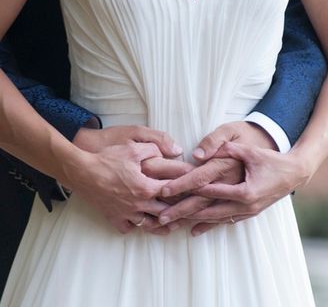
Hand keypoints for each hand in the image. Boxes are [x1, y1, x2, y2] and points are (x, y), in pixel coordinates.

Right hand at [71, 124, 189, 234]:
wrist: (81, 172)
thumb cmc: (107, 159)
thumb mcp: (134, 148)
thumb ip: (156, 148)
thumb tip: (175, 150)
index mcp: (146, 188)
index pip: (172, 191)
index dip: (186, 189)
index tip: (197, 190)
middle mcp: (138, 204)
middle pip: (165, 212)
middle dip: (179, 211)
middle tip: (190, 211)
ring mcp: (126, 213)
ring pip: (149, 225)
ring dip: (162, 224)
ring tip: (173, 224)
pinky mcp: (113, 218)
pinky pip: (128, 228)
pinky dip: (136, 226)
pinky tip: (141, 222)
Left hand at [155, 121, 275, 234]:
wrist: (295, 173)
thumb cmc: (273, 159)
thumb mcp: (250, 151)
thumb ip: (227, 149)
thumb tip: (203, 151)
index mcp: (243, 190)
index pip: (207, 190)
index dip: (185, 190)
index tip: (165, 191)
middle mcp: (244, 205)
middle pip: (206, 210)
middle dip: (182, 214)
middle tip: (160, 218)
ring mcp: (247, 211)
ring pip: (214, 219)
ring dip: (192, 221)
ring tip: (171, 225)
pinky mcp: (249, 212)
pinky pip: (225, 220)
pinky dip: (209, 224)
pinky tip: (194, 229)